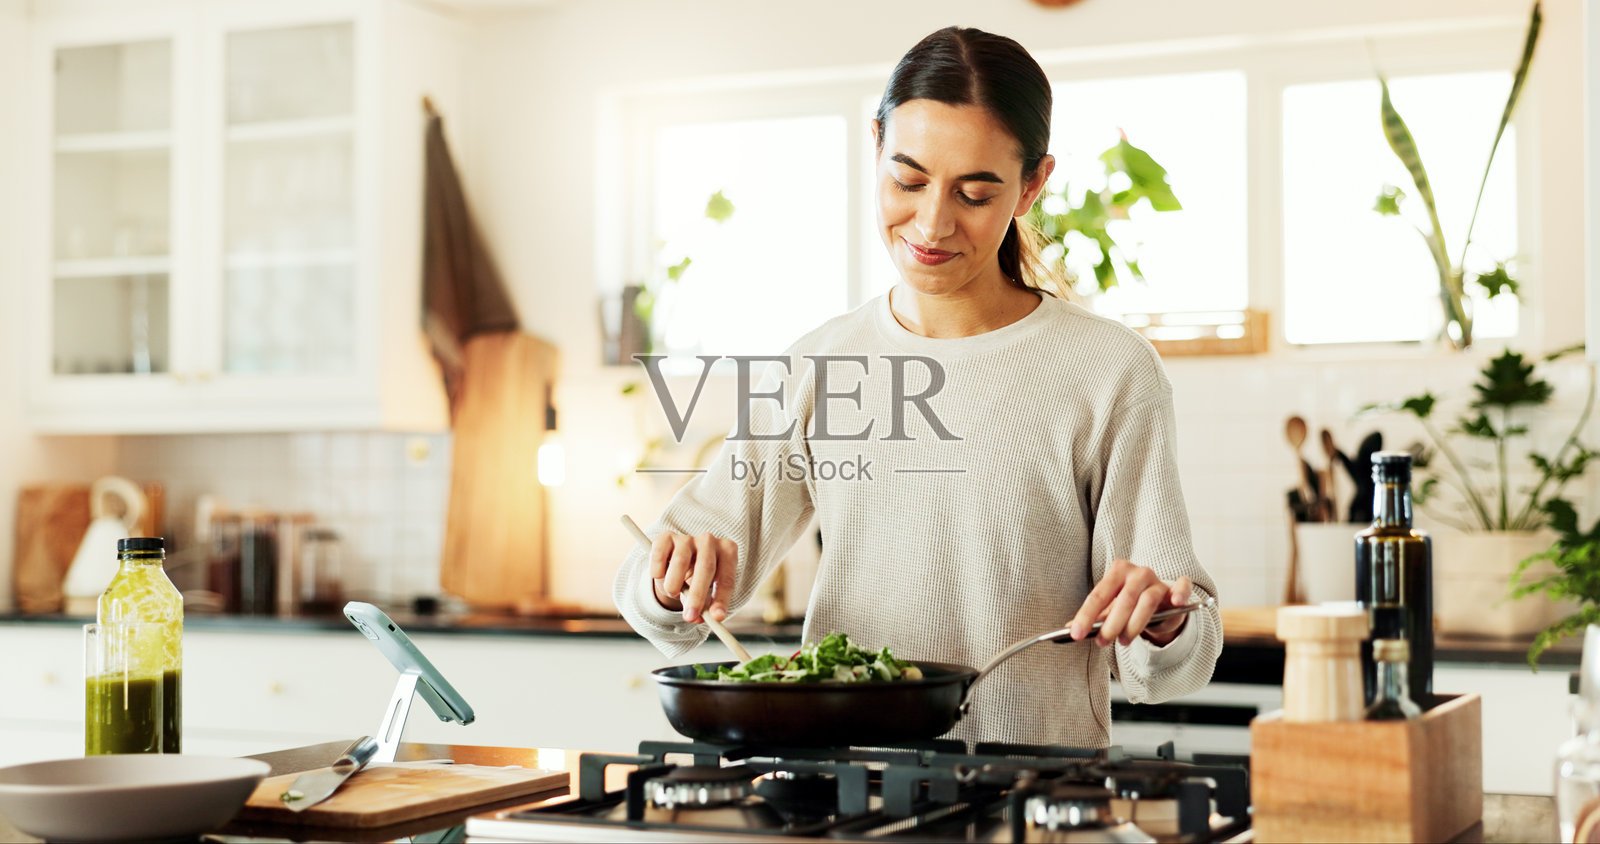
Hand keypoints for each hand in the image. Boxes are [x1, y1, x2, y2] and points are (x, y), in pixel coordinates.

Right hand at [648, 531, 739, 623]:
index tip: (716, 618)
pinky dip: (658, 570)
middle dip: (697, 595)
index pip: (727, 578)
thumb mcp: (707, 594)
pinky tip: (660, 576)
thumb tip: (699, 619)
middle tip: (690, 616)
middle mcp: (709, 541)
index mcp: (727, 552)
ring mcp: (687, 537)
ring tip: (672, 592)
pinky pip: (660, 554)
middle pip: (705, 567)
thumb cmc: (699, 580)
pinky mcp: (666, 537)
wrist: (678, 564)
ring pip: (680, 561)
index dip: (722, 599)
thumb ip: (705, 606)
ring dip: (674, 584)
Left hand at [1068, 560, 1192, 647]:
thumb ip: (1095, 617)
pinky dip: (1179, 593)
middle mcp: (1138, 572)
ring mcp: (1158, 580)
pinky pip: (1182, 587)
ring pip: (1147, 601)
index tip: (1075, 634)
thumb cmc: (1131, 605)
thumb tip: (1069, 628)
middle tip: (1101, 641)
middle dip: (1111, 623)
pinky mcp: (1177, 589)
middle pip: (1124, 598)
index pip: (1099, 594)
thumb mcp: (1111, 609)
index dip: (1086, 615)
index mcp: (1117, 571)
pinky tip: (1176, 602)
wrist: (1161, 605)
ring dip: (1134, 624)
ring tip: (1123, 641)